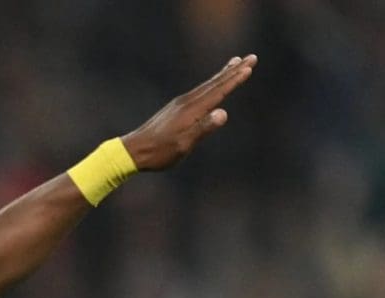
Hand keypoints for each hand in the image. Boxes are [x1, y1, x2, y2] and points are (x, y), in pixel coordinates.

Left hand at [122, 54, 256, 171]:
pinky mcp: (176, 108)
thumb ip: (204, 128)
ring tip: (234, 63)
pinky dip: (210, 84)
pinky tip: (211, 86)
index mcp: (192, 109)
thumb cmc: (160, 152)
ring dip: (222, 74)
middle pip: (215, 83)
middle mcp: (187, 102)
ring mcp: (180, 104)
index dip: (234, 80)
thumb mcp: (184, 144)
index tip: (249, 67)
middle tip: (251, 57)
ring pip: (207, 85)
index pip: (218, 91)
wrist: (133, 151)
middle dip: (234, 70)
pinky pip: (199, 91)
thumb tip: (223, 113)